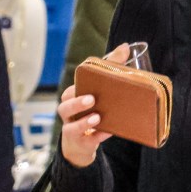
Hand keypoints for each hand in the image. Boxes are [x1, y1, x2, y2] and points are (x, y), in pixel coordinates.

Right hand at [58, 43, 129, 167]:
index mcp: (72, 100)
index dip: (76, 87)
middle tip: (91, 99)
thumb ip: (110, 67)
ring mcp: (73, 131)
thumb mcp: (100, 91)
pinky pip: (87, 141)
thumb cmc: (91, 111)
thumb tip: (125, 47)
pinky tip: (107, 133)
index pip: (69, 91)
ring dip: (84, 122)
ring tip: (97, 117)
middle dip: (76, 103)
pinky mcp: (81, 144)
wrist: (82, 144)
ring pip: (71, 127)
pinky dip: (96, 138)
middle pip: (65, 108)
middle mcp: (69, 115)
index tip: (86, 82)